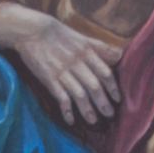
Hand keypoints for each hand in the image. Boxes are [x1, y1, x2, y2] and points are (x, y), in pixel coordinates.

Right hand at [0, 6, 122, 125]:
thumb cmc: (58, 34)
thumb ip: (101, 47)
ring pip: (79, 93)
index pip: (104, 72)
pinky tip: (70, 120)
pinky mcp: (49, 78)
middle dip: (103, 102)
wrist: (32, 31)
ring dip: (87, 109)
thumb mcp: (82, 37)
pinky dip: (66, 110)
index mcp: (86, 52)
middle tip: (110, 115)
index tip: (117, 98)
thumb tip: (120, 54)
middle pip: (94, 85)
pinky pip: (60, 97)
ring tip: (93, 121)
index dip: (112, 86)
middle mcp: (76, 62)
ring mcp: (62, 71)